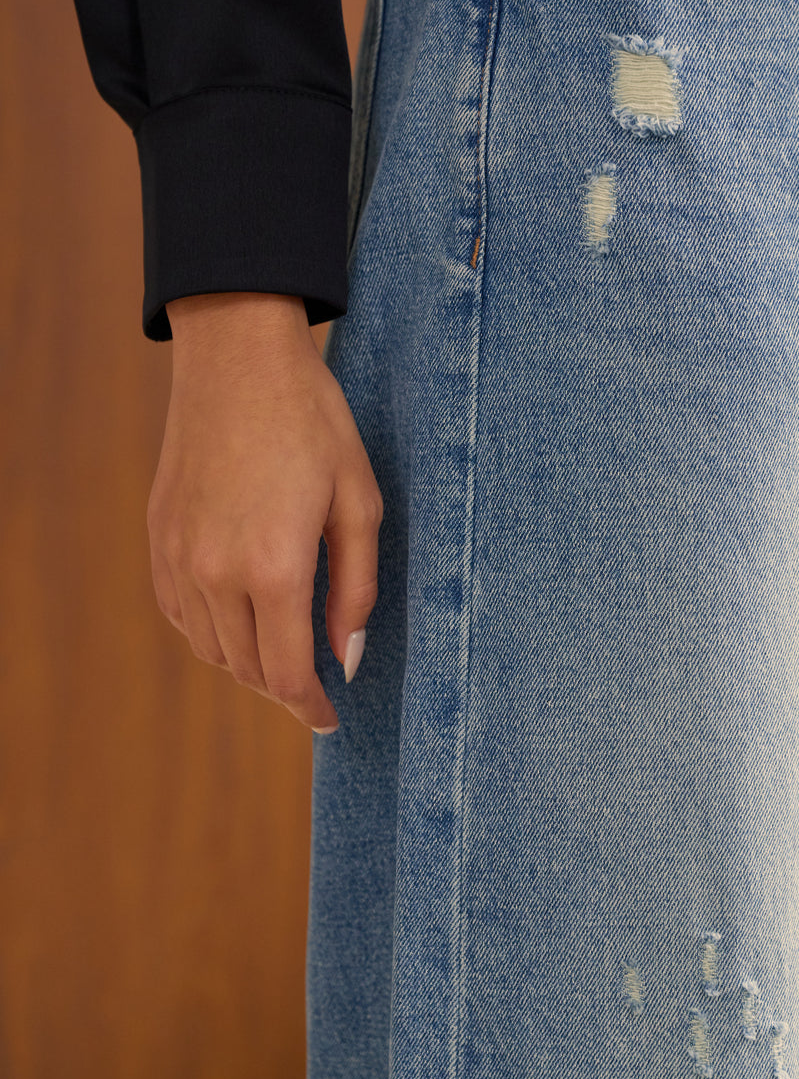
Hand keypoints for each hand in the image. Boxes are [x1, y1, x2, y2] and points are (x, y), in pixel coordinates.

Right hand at [147, 294, 382, 732]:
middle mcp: (216, 572)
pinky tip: (239, 624)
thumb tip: (346, 658)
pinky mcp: (160, 538)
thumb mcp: (359, 503)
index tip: (329, 719)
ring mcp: (179, 556)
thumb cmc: (312, 423)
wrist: (238, 359)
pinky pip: (180, 614)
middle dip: (283, 690)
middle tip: (314, 692)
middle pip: (246, 669)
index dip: (309, 707)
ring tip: (283, 660)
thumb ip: (356, 589)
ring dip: (247, 666)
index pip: (286, 673)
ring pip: (210, 648)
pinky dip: (210, 634)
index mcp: (273, 567)